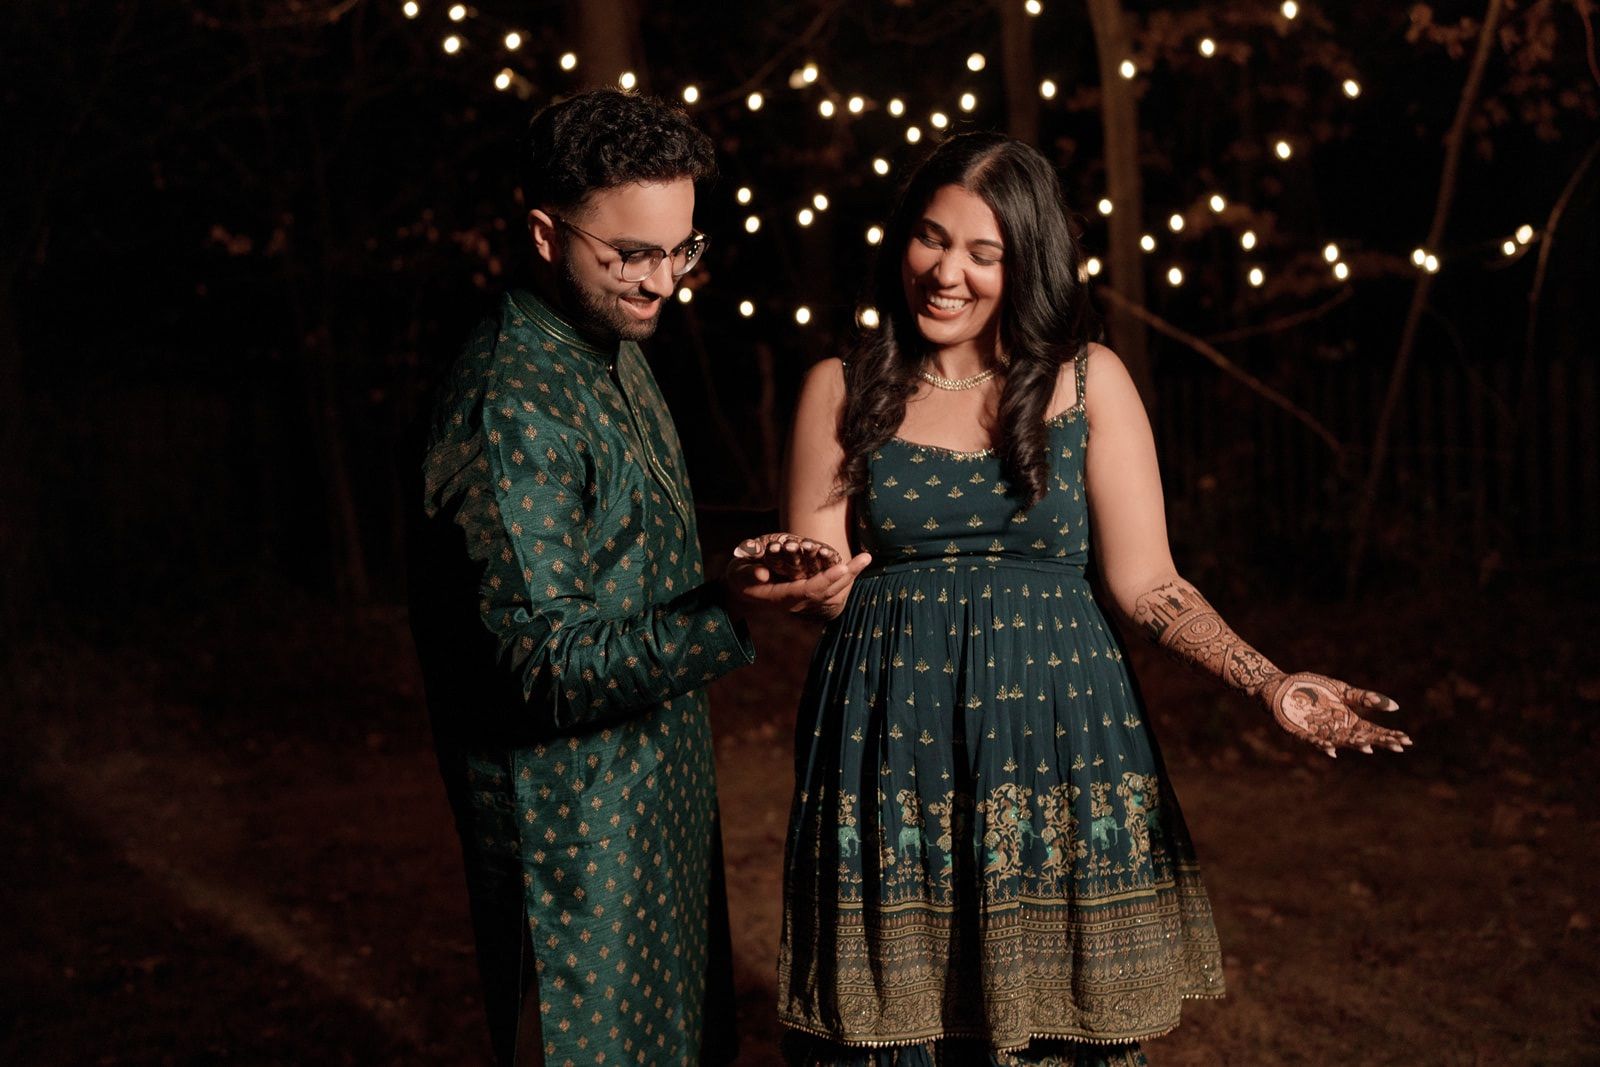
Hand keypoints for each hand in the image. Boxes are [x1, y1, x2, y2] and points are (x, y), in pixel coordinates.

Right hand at [725, 538, 870, 619]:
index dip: (826, 580)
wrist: (741, 590)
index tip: (843, 567)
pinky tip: (856, 564)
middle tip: (865, 558)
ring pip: (832, 591)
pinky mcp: (808, 592)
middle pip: (828, 592)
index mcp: (783, 598)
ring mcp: (804, 599)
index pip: (809, 591)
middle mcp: (798, 602)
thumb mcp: (739, 574)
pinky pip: (831, 587)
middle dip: (847, 576)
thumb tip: (762, 573)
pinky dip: (844, 576)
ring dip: (850, 575)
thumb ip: (749, 573)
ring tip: (865, 557)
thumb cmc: (739, 578)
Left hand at [1262, 672, 1411, 757]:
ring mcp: (1318, 731)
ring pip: (1339, 742)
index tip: (1406, 740)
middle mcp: (1336, 729)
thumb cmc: (1312, 687)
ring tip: (1368, 747)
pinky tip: (1332, 750)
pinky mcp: (1299, 731)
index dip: (1388, 735)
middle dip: (1378, 742)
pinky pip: (1312, 741)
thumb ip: (1365, 698)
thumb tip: (1396, 707)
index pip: (1372, 730)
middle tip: (1396, 746)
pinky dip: (1322, 745)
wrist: (1281, 685)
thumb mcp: (1342, 690)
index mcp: (1347, 719)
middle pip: (1360, 738)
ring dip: (1353, 745)